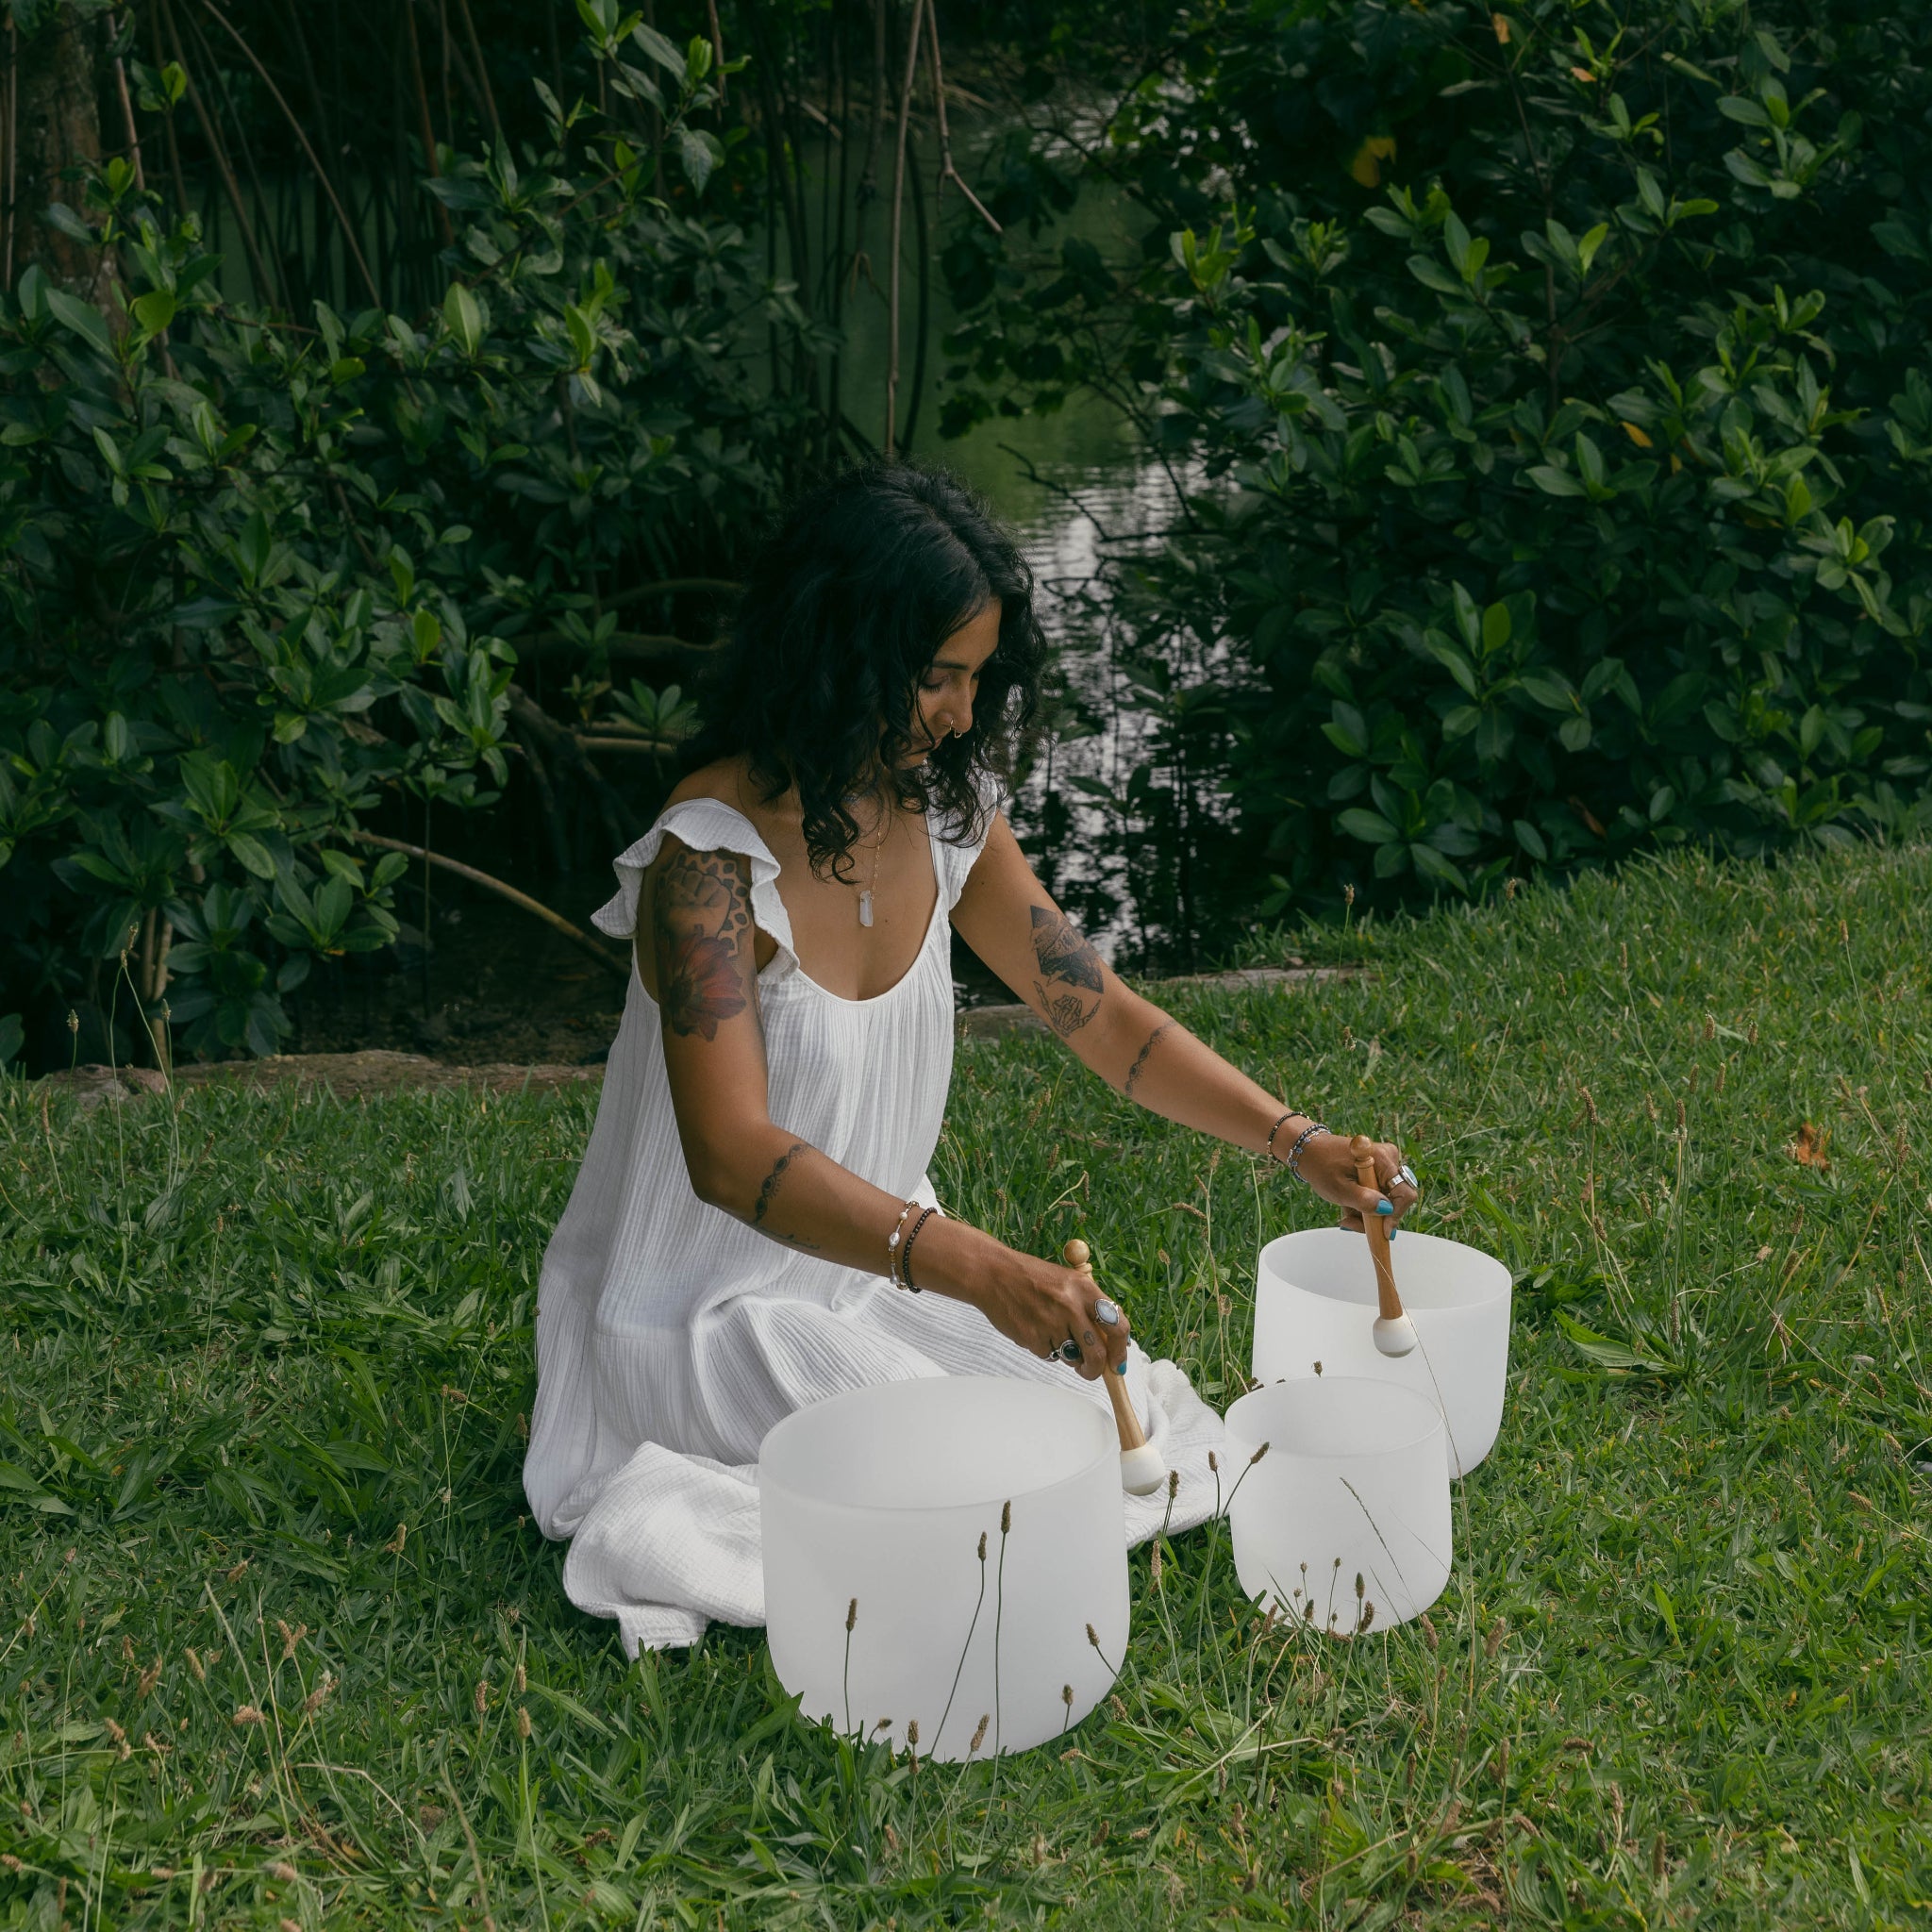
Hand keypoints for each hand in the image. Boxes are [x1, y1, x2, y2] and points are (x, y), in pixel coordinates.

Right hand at [971, 1251, 1132, 1382]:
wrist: (993, 1274)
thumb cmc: (1032, 1278)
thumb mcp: (1068, 1282)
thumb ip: (1090, 1307)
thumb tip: (1110, 1342)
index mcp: (1085, 1288)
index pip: (1118, 1326)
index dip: (1121, 1350)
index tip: (1117, 1363)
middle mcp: (1071, 1306)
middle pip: (1097, 1353)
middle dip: (1096, 1370)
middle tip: (1091, 1371)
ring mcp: (1051, 1323)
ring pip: (1071, 1357)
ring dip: (1067, 1355)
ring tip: (1052, 1333)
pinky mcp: (1032, 1337)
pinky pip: (1048, 1355)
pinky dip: (1045, 1349)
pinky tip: (1035, 1329)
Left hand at [1293, 1130, 1418, 1232]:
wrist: (1311, 1152)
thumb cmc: (1321, 1166)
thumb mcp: (1338, 1189)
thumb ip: (1363, 1200)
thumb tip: (1386, 1210)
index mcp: (1382, 1159)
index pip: (1405, 1193)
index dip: (1396, 1215)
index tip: (1382, 1231)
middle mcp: (1389, 1159)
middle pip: (1396, 1199)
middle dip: (1376, 1215)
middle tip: (1350, 1221)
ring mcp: (1385, 1164)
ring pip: (1387, 1199)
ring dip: (1367, 1211)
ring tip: (1345, 1210)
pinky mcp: (1380, 1170)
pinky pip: (1380, 1194)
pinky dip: (1365, 1203)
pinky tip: (1349, 1203)